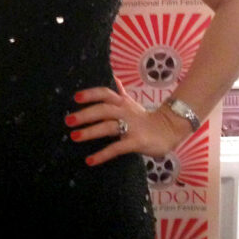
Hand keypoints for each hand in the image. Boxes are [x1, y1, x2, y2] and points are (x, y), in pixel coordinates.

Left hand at [65, 79, 188, 165]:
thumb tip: (114, 77)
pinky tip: (90, 160)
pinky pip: (117, 148)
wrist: (170, 129)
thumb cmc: (146, 118)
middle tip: (68, 120)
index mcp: (122, 102)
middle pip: (103, 109)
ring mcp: (131, 127)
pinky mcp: (136, 142)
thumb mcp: (132, 103)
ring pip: (108, 127)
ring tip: (74, 136)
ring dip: (90, 132)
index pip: (105, 93)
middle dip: (85, 114)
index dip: (91, 94)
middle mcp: (125, 112)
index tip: (76, 97)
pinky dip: (102, 155)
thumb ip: (120, 92)